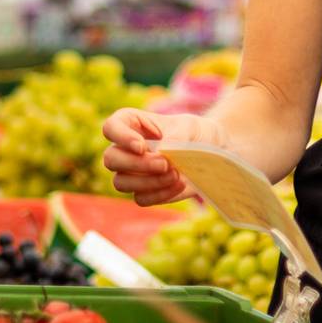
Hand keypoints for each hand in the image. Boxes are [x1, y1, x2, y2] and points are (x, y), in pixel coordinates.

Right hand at [100, 108, 219, 205]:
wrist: (210, 153)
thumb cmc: (195, 132)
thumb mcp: (191, 126)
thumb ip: (177, 134)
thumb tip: (163, 151)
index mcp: (131, 124)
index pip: (110, 128)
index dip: (120, 137)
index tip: (142, 146)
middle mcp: (125, 149)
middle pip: (111, 159)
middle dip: (137, 164)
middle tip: (165, 164)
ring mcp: (131, 172)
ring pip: (121, 182)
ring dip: (148, 182)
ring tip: (176, 174)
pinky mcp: (144, 191)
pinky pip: (141, 198)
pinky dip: (160, 194)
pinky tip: (180, 184)